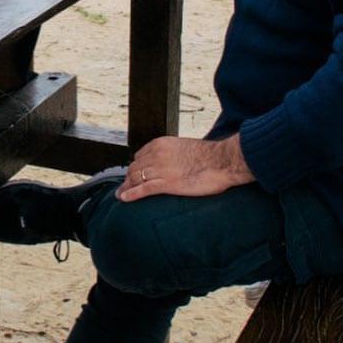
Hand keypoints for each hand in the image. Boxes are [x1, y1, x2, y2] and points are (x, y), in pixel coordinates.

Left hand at [116, 135, 254, 201]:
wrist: (222, 161)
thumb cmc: (210, 156)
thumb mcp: (185, 148)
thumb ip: (174, 154)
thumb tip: (173, 163)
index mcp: (160, 144)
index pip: (140, 156)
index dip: (136, 167)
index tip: (134, 174)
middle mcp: (156, 155)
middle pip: (135, 168)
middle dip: (129, 178)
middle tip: (124, 186)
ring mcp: (160, 169)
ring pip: (136, 178)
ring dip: (126, 187)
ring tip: (120, 194)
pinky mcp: (166, 183)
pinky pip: (143, 189)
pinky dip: (131, 194)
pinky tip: (124, 198)